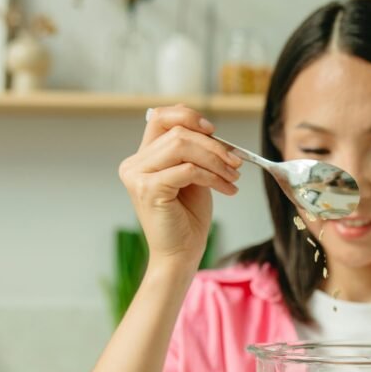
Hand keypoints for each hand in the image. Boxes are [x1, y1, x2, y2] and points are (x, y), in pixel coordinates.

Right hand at [119, 105, 241, 269]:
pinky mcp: (149, 189)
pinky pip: (188, 169)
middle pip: (177, 132)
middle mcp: (134, 164)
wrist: (180, 255)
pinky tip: (227, 188)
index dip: (188, 116)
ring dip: (216, 159)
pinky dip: (213, 176)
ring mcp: (137, 176)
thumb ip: (193, 153)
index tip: (214, 130)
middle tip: (236, 161)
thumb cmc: (188, 219)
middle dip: (213, 145)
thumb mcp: (193, 177)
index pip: (160, 117)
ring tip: (233, 176)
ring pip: (182, 146)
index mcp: (142, 158)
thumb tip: (211, 130)